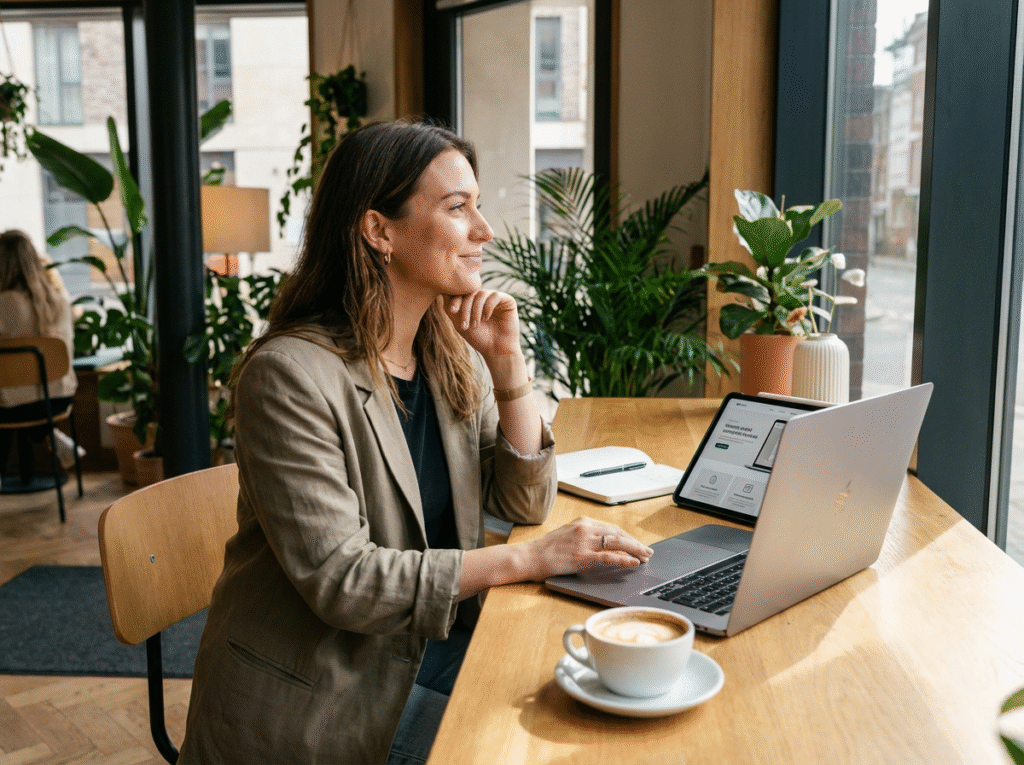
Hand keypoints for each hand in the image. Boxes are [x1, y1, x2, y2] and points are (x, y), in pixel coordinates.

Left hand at [445, 290, 520, 358]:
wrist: (496, 351)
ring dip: (475, 310)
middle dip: (465, 308)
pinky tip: (486, 318)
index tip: (452, 311)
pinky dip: (488, 307)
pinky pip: (495, 296)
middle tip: (464, 325)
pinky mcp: (507, 300)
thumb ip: (451, 309)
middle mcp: (484, 297)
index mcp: (473, 300)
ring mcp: (496, 298)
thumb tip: (441, 293)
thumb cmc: (478, 338)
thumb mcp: (460, 324)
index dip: (455, 299)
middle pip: (470, 292)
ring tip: (475, 325)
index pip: (462, 292)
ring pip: (481, 294)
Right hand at [523, 517, 653, 579]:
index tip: (636, 544)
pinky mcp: (582, 556)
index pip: (611, 528)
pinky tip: (633, 563)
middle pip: (618, 533)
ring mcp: (584, 542)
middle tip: (647, 551)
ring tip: (646, 557)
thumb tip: (602, 546)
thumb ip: (584, 537)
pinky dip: (624, 559)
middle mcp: (585, 528)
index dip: (627, 537)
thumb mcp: (566, 536)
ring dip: (635, 550)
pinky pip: (609, 557)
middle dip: (635, 543)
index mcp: (582, 522)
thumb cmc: (545, 550)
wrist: (528, 557)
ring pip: (617, 543)